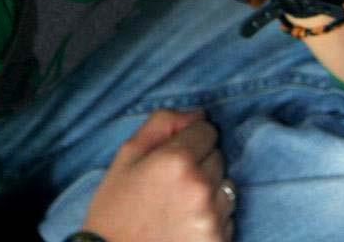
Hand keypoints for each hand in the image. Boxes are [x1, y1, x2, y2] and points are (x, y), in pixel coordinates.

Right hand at [82, 109, 233, 241]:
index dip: (190, 139)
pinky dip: (213, 218)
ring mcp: (212, 217)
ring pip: (226, 186)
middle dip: (200, 164)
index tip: (173, 156)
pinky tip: (186, 226)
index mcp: (177, 159)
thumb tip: (197, 113)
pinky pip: (227, 217)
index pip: (207, 129)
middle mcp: (200, 185)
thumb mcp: (126, 156)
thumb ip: (162, 123)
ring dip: (210, 191)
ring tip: (179, 207)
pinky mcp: (218, 241)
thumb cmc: (116, 208)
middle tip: (172, 184)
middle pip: (218, 156)